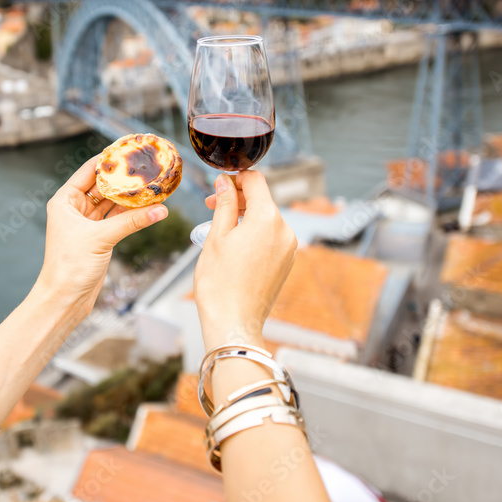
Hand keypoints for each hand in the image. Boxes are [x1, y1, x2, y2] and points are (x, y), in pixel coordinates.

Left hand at [38, 157, 167, 313]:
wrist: (65, 299)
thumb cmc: (69, 267)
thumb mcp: (101, 238)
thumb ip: (132, 221)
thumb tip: (161, 210)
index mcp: (65, 200)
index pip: (89, 170)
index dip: (109, 159)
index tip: (128, 148)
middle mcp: (75, 208)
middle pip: (103, 185)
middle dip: (124, 177)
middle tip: (146, 166)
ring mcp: (87, 223)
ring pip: (113, 202)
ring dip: (131, 196)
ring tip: (153, 184)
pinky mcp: (99, 237)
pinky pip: (118, 219)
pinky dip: (133, 214)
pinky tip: (150, 207)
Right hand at [193, 171, 296, 348]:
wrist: (234, 323)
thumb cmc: (220, 283)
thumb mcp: (216, 236)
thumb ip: (224, 204)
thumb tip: (225, 182)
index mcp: (267, 219)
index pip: (256, 181)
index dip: (235, 178)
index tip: (219, 185)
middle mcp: (285, 230)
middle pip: (262, 200)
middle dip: (238, 198)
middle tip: (212, 206)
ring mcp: (289, 248)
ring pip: (267, 219)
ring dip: (245, 216)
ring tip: (221, 228)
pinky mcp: (287, 263)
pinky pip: (271, 237)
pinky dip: (255, 233)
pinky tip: (235, 245)